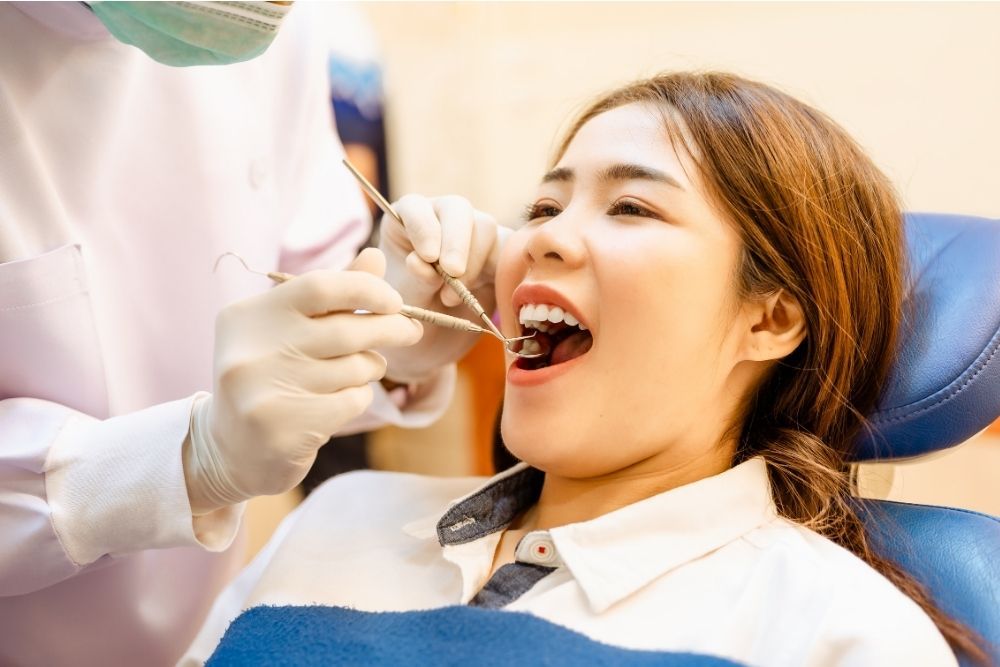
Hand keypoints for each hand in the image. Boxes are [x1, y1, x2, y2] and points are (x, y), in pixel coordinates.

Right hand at [183, 248, 421, 513]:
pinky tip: (338, 402)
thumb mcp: (290, 330)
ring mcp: (264, 392)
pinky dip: (358, 397)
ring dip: (370, 368)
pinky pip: (352, 401)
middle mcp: (250, 351)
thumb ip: (333, 295)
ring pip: (355, 368)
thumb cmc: (270, 378)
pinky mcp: (284, 428)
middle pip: (346, 330)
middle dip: (390, 328)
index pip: (320, 285)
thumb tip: (376, 256)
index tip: (395, 301)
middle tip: (411, 331)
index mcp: (248, 316)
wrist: (230, 451)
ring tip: (356, 372)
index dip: (368, 289)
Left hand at [378, 194, 508, 381]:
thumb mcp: (402, 302)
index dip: (424, 227)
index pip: (416, 207)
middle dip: (457, 241)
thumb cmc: (405, 318)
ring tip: (449, 300)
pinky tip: (484, 297)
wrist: (428, 345)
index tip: (427, 257)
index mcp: (406, 223)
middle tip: (453, 273)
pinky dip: (501, 273)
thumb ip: (414, 281)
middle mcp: (441, 220)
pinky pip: (510, 251)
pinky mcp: (498, 254)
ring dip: (473, 264)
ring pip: (486, 228)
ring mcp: (472, 235)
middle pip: (458, 210)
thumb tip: (422, 261)